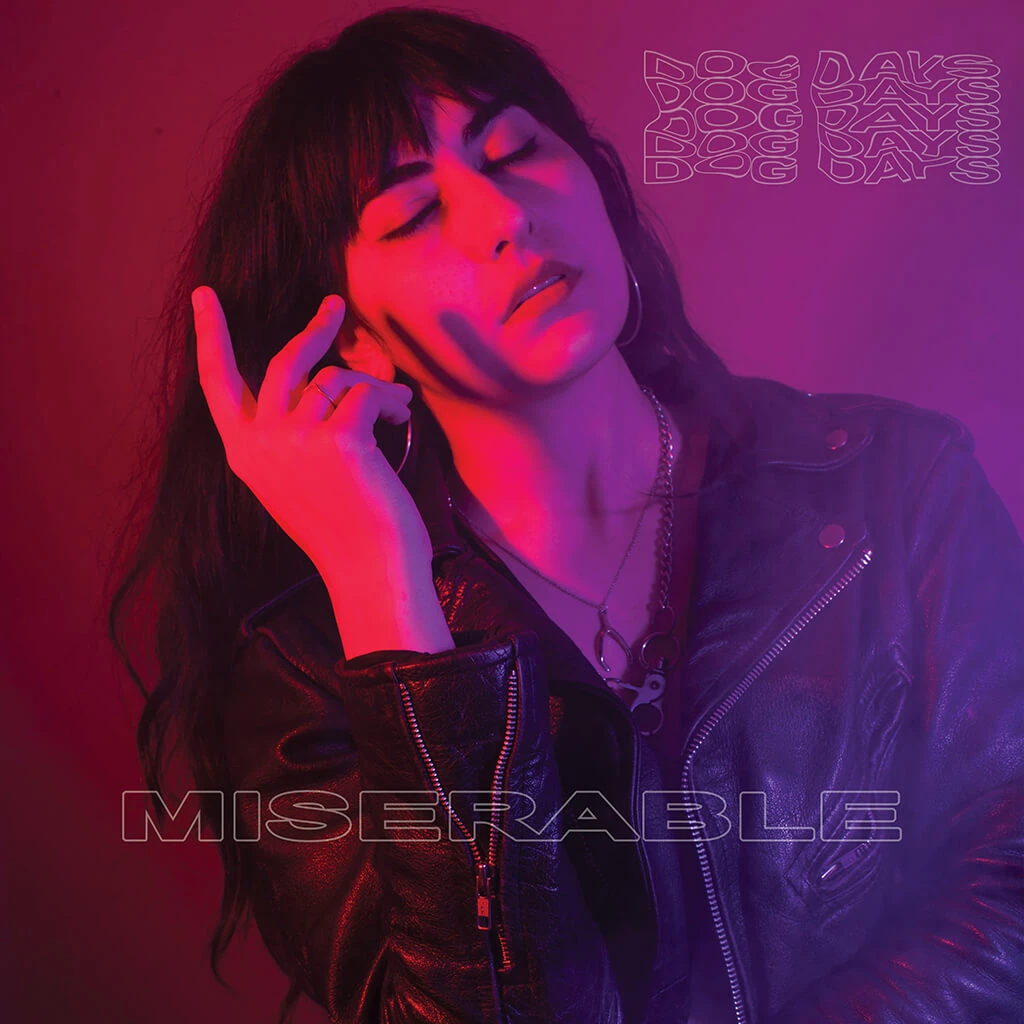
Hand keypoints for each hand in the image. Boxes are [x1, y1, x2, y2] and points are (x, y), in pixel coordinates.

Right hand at [192, 287, 434, 580]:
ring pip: (334, 379)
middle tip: (335, 306)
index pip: (217, 382)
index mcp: (244, 453)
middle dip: (314, 329)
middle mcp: (261, 442)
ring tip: (397, 407)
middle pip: (283, 362)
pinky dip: (390, 401)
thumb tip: (317, 385)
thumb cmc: (343, 529)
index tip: (204, 296)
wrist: (369, 569)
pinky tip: (401, 419)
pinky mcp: (336, 438)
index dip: (211, 336)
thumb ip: (286, 436)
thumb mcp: (293, 481)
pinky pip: (365, 393)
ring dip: (372, 387)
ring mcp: (295, 439)